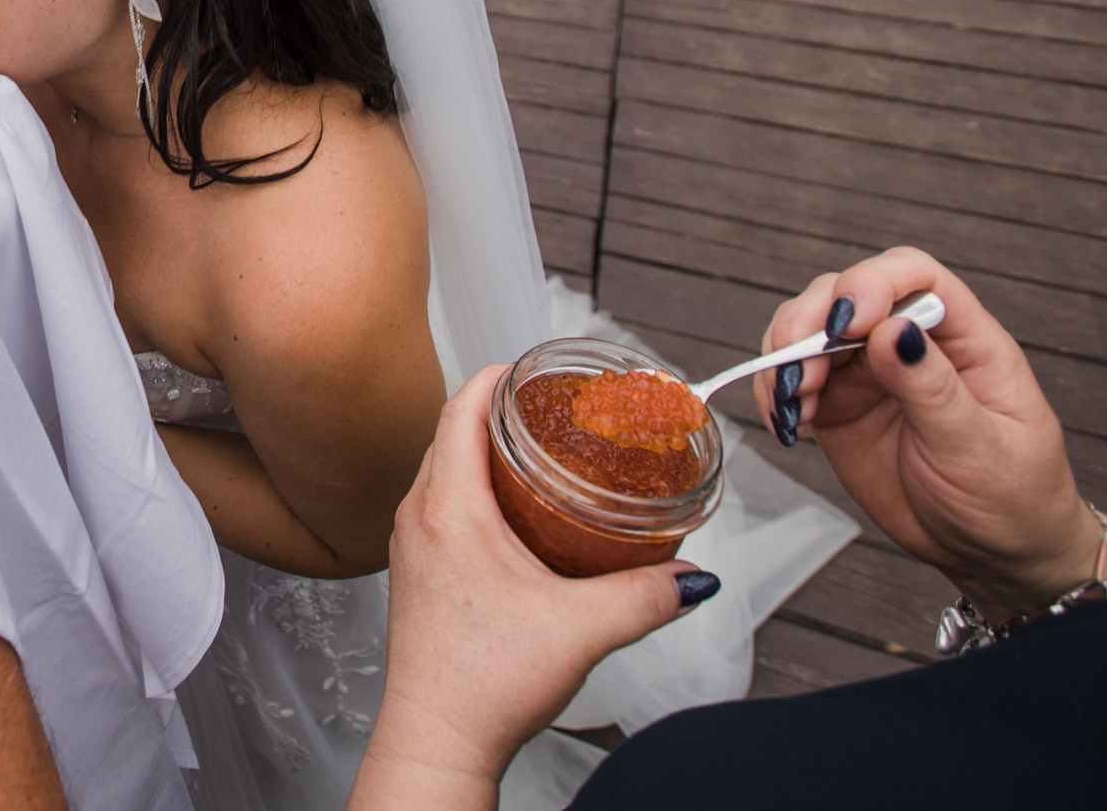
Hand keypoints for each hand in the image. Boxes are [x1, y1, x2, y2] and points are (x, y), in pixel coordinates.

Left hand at [346, 368, 707, 810]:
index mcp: (447, 508)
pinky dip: (478, 487)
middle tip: (557, 405)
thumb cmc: (482, 686)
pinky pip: (444, 503)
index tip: (537, 365)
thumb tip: (693, 576)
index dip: (499, 376)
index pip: (460, 407)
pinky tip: (519, 510)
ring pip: (447, 468)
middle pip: (453, 431)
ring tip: (544, 450)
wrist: (436, 742)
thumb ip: (646, 596)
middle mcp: (418, 516)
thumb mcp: (583, 630)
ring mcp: (413, 544)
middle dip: (504, 410)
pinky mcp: (419, 571)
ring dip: (489, 450)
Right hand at [751, 247, 1100, 617]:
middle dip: (810, 323)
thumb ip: (932, 388)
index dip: (872, 283)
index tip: (844, 323)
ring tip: (793, 406)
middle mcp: (912, 345)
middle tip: (799, 374)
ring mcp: (872, 373)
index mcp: (965, 341)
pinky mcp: (840, 406)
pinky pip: (793, 378)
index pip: (915, 276)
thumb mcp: (980, 448)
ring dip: (785, 357)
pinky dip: (775, 393)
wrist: (993, 556)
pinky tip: (789, 425)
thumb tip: (891, 329)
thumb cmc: (1012, 499)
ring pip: (810, 329)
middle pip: (846, 293)